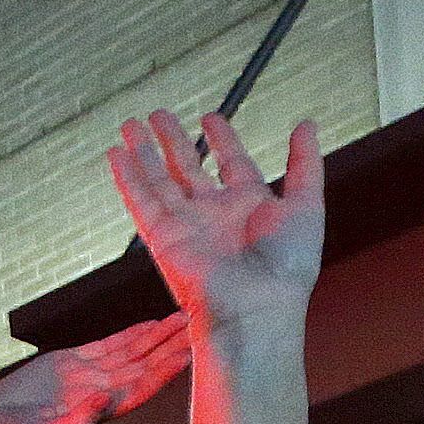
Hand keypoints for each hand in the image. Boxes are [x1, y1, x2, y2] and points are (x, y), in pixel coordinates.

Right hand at [0, 319, 190, 423]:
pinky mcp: (71, 365)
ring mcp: (88, 377)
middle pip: (145, 365)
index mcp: (99, 411)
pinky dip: (130, 335)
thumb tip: (100, 407)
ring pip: (132, 353)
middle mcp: (100, 393)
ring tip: (185, 316)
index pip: (142, 387)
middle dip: (172, 345)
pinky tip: (149, 324)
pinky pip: (108, 346)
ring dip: (158, 336)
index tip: (191, 350)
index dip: (167, 369)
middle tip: (203, 321)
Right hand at [107, 106, 324, 340]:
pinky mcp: (162, 238)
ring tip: (129, 124)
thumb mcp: (306, 205)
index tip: (210, 117)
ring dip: (143, 152)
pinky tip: (116, 155)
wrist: (256, 309)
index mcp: (249, 206)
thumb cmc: (287, 268)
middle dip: (172, 140)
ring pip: (159, 180)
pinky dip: (127, 178)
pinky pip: (141, 202)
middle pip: (188, 168)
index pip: (231, 163)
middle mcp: (214, 215)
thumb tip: (307, 124)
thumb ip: (305, 164)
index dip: (222, 139)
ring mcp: (186, 226)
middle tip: (157, 114)